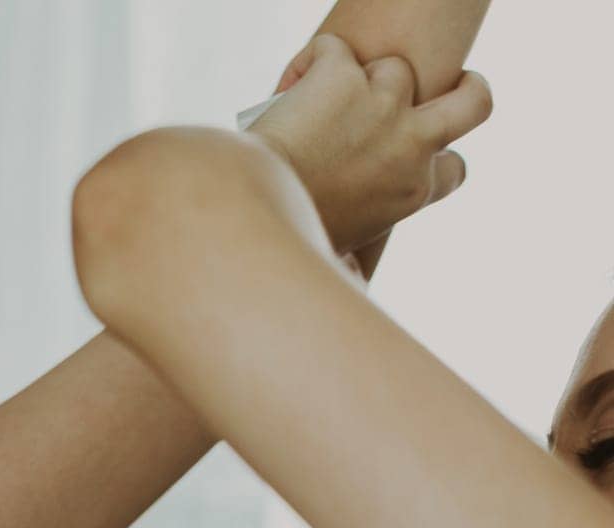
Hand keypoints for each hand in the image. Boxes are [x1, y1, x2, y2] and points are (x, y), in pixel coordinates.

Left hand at [250, 33, 492, 256]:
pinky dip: (310, 65)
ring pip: (394, 68)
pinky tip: (288, 90)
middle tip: (451, 81)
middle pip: (473, 102)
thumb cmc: (286, 242)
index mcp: (413, 192)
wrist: (248, 216)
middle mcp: (410, 144)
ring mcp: (381, 102)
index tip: (425, 150)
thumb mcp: (339, 254)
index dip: (441, 158)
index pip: (453, 169)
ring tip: (322, 105)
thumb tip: (357, 280)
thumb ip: (360, 252)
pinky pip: (331, 51)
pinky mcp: (342, 73)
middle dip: (468, 87)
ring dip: (365, 78)